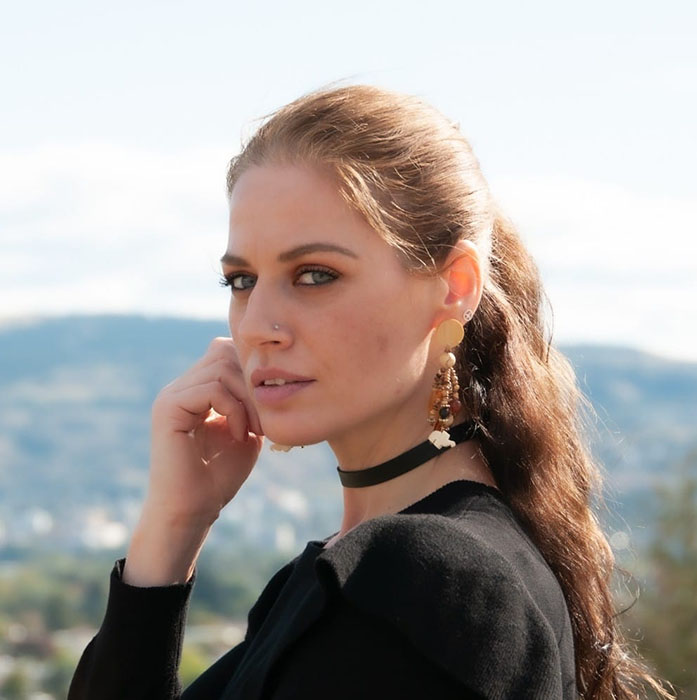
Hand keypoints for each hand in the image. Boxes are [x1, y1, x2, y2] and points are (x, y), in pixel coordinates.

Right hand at [145, 336, 263, 525]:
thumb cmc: (219, 476)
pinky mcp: (168, 408)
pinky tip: (239, 434)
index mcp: (195, 389)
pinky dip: (234, 409)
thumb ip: (250, 401)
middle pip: (225, 353)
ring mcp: (171, 395)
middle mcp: (180, 387)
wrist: (193, 510)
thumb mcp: (245, 430)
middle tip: (263, 421)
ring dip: (247, 399)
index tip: (267, 408)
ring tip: (254, 430)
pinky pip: (211, 388)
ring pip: (221, 368)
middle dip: (253, 384)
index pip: (225, 351)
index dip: (251, 371)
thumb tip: (265, 373)